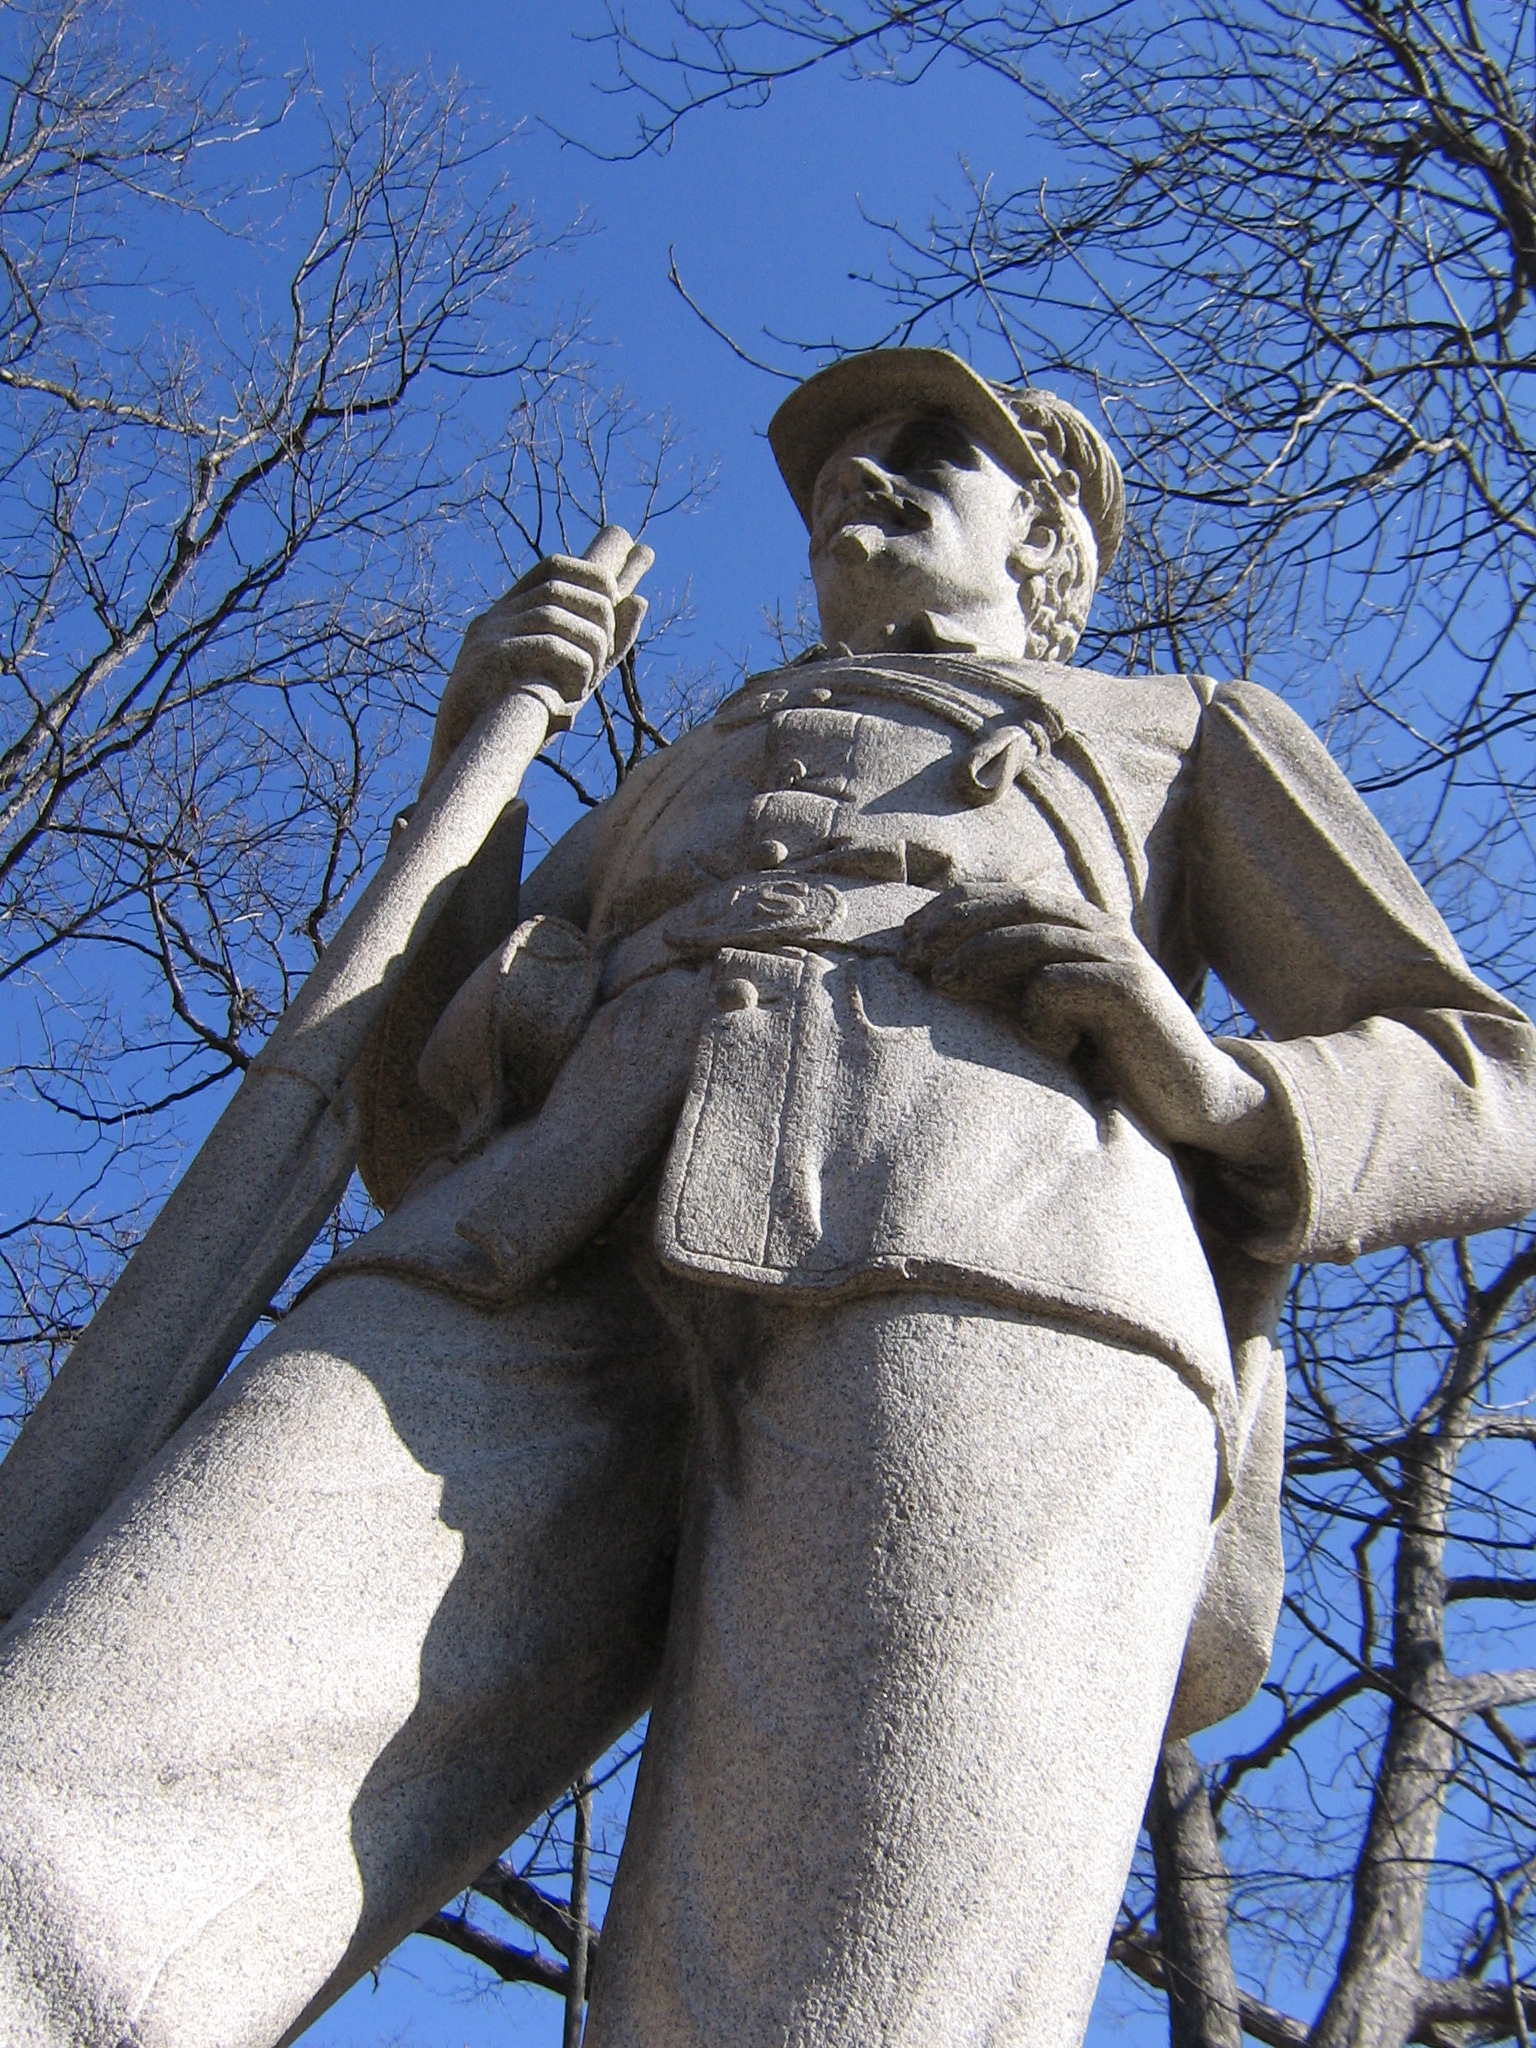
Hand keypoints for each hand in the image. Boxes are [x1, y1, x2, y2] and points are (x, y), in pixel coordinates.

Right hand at [422, 550, 647, 791]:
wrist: (463, 761)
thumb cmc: (518, 721)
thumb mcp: (568, 678)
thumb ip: (601, 646)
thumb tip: (641, 602)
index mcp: (509, 615)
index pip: (553, 567)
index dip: (590, 574)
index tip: (616, 594)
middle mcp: (494, 618)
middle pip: (556, 588)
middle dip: (595, 612)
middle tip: (607, 647)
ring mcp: (486, 638)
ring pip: (552, 616)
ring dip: (586, 643)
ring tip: (589, 677)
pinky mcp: (485, 663)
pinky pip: (544, 646)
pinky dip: (572, 664)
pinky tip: (572, 692)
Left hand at [901, 884, 1279, 1165]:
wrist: (1192, 1094)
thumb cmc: (1111, 1056)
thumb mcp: (1054, 1009)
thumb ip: (1014, 980)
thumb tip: (936, 967)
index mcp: (1079, 924)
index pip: (1004, 895)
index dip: (951, 909)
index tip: (905, 939)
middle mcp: (1100, 928)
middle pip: (1013, 903)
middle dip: (953, 925)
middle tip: (910, 957)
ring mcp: (1118, 954)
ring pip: (1031, 936)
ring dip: (976, 956)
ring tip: (940, 984)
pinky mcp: (1130, 989)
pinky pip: (1061, 984)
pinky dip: (1037, 1010)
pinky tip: (1043, 1043)